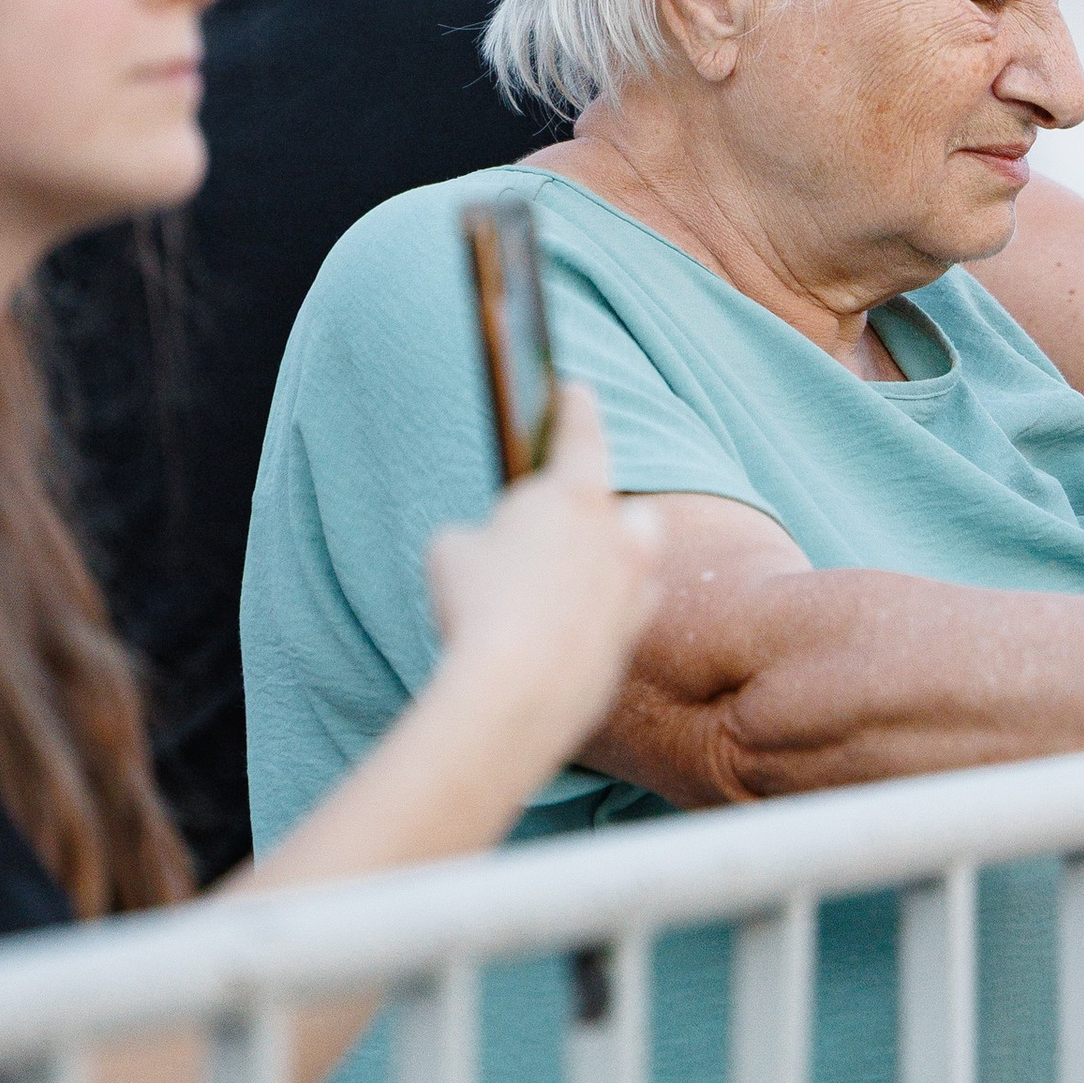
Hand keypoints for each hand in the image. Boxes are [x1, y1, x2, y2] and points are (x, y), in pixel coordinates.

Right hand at [426, 387, 660, 777]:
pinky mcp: (628, 645)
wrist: (517, 693)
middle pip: (627, 513)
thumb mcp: (450, 552)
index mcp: (576, 495)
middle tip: (560, 533)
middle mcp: (620, 538)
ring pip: (631, 570)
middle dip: (602, 518)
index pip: (581, 432)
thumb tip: (483, 555)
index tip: (576, 389)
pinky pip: (617, 622)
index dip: (574, 407)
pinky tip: (555, 640)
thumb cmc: (478, 607)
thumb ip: (475, 539)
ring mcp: (633, 594)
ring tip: (559, 593)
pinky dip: (594, 624)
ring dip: (607, 572)